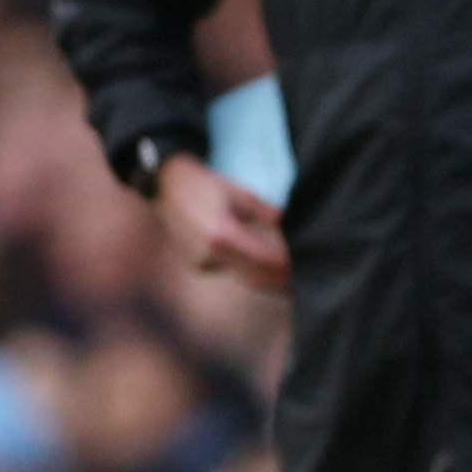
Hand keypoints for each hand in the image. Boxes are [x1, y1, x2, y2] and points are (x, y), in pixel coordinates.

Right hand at [153, 154, 289, 293]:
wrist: (168, 188)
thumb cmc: (209, 186)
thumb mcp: (243, 195)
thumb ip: (267, 213)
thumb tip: (290, 225)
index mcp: (223, 234)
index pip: (263, 259)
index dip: (285, 266)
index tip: (303, 269)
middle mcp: (210, 254)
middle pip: (253, 276)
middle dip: (278, 282)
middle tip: (302, 285)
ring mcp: (201, 262)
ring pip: (241, 275)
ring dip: (264, 278)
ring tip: (290, 282)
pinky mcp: (196, 265)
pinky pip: (228, 270)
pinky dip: (247, 270)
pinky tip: (264, 269)